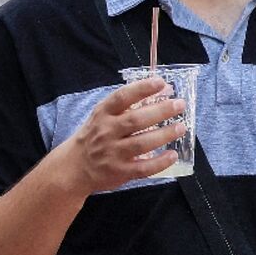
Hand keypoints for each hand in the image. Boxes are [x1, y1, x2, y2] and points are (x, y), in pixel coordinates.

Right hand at [59, 77, 185, 194]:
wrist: (75, 166)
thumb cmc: (94, 136)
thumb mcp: (102, 117)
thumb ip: (126, 106)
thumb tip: (161, 92)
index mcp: (102, 114)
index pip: (121, 98)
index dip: (141, 89)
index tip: (160, 82)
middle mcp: (106, 132)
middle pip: (135, 120)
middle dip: (160, 111)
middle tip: (179, 105)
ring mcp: (113, 153)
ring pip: (142, 143)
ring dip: (164, 135)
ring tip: (181, 127)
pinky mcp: (120, 172)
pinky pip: (143, 168)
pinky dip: (160, 162)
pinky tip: (172, 155)